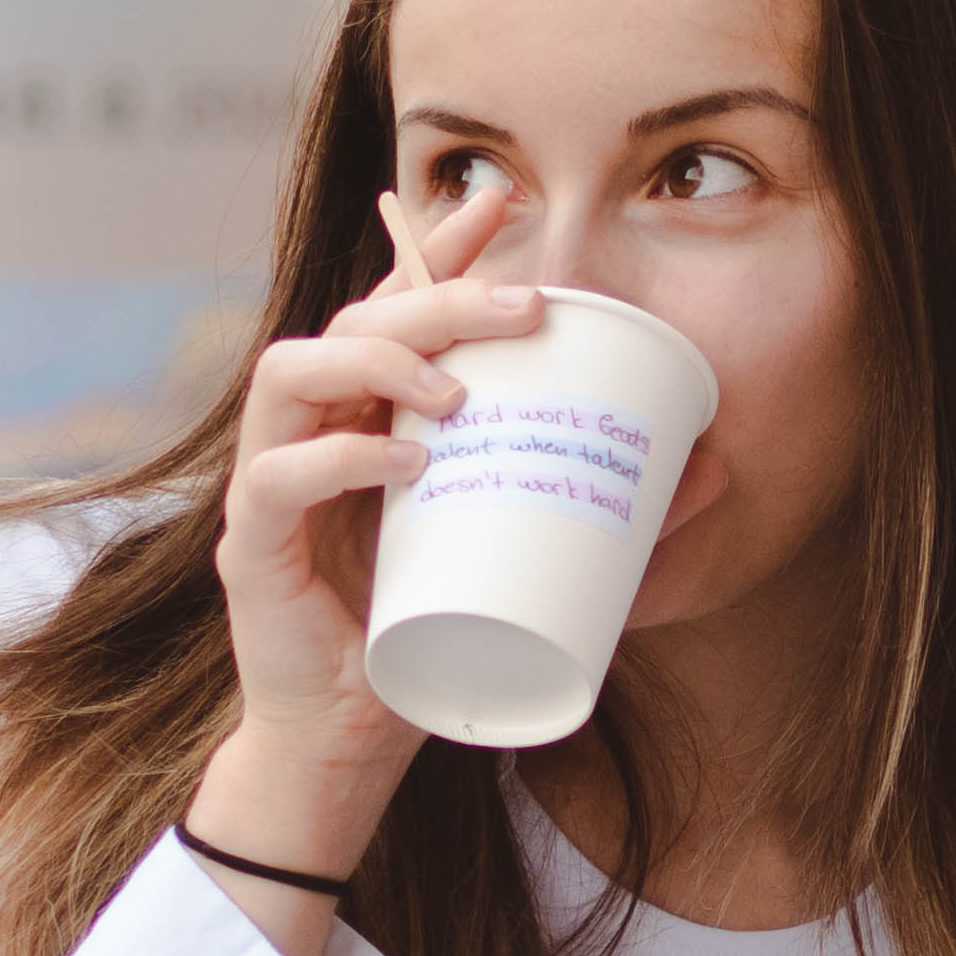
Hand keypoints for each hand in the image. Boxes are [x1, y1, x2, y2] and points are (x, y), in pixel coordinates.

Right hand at [190, 187, 545, 915]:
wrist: (344, 752)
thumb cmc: (420, 647)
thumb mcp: (512, 562)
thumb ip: (591, 507)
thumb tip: (704, 466)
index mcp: (366, 420)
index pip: (391, 308)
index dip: (437, 249)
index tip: (502, 204)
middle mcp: (310, 434)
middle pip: (351, 322)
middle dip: (435, 295)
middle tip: (524, 306)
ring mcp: (270, 484)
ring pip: (292, 372)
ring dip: (379, 362)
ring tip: (459, 395)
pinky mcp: (250, 546)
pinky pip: (278, 476)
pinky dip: (342, 458)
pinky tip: (405, 463)